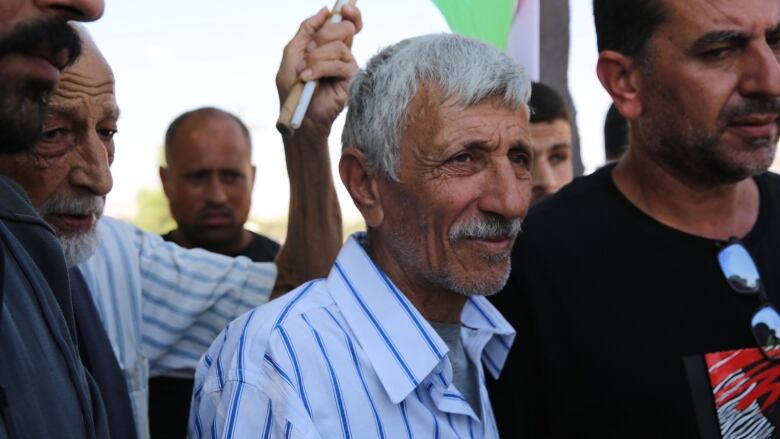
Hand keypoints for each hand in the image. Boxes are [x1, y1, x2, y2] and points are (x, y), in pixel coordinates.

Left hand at [276, 5, 362, 139]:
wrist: (297, 115)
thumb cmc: (292, 87)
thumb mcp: (292, 52)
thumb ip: (307, 29)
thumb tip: (325, 9)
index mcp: (329, 45)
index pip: (348, 23)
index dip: (351, 12)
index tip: (345, 7)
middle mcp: (342, 54)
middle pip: (345, 28)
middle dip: (322, 37)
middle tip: (309, 52)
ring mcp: (348, 67)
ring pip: (339, 46)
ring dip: (316, 58)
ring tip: (305, 74)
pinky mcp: (351, 81)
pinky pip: (340, 64)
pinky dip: (320, 69)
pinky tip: (309, 79)